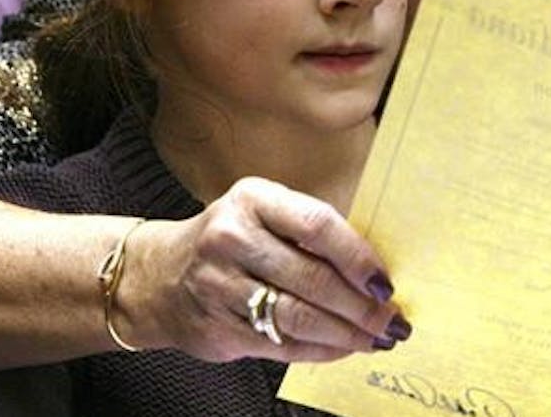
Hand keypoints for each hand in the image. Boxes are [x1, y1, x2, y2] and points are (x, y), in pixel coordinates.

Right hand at [118, 177, 408, 361]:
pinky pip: (280, 345)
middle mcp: (231, 238)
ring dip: (346, 334)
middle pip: (312, 278)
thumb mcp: (265, 213)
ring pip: (298, 317)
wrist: (159, 275)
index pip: (318, 225)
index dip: (358, 257)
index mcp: (254, 199)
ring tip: (375, 339)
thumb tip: (375, 271)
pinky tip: (342, 348)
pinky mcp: (215, 326)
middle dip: (361, 306)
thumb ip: (312, 232)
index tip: (385, 282)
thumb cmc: (233, 240)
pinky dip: (319, 350)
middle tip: (392, 320)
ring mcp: (218, 285)